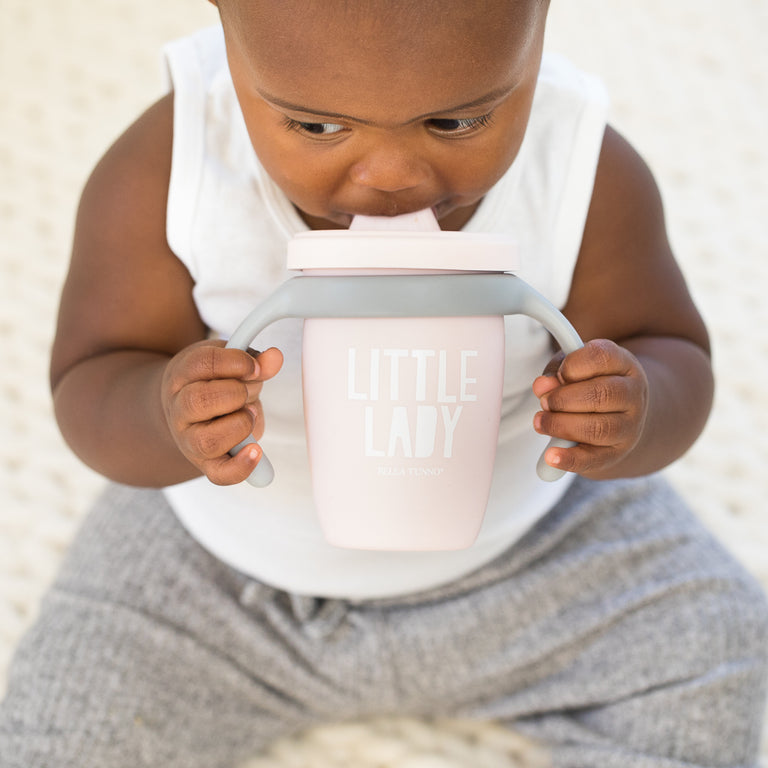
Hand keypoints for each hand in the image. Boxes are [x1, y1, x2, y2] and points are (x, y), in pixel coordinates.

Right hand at [161, 341, 282, 484]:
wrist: (189, 413)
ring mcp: (189, 440)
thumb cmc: (214, 384)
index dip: (235, 363)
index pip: (202, 364)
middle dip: (236, 393)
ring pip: (207, 440)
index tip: (254, 367)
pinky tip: (256, 451)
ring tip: (249, 415)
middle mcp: (179, 409)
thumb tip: (274, 358)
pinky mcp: (207, 464)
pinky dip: (242, 466)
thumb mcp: (229, 364)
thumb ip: (254, 361)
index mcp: (182, 376)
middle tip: (248, 393)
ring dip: (240, 424)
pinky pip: (221, 474)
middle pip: (199, 400)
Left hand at [532, 339, 648, 477]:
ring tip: (541, 422)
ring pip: (598, 428)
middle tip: (544, 402)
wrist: (624, 414)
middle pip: (601, 394)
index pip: (602, 357)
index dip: (573, 365)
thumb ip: (557, 372)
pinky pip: (593, 459)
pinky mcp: (616, 453)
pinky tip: (551, 456)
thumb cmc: (592, 384)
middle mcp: (632, 394)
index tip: (558, 374)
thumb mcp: (576, 368)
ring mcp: (629, 426)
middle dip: (563, 399)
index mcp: (623, 364)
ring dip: (561, 425)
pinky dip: (569, 459)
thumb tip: (542, 386)